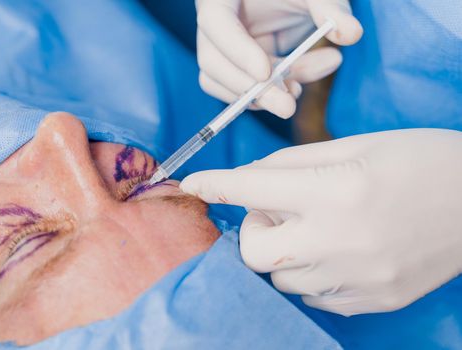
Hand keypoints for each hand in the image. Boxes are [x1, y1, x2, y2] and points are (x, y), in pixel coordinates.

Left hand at [181, 129, 461, 314]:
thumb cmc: (420, 160)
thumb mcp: (356, 145)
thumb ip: (294, 162)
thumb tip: (252, 178)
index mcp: (336, 191)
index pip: (253, 189)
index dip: (216, 184)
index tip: (194, 183)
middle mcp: (340, 241)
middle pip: (255, 252)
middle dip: (255, 227)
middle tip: (278, 207)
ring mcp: (356, 279)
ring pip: (282, 278)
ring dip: (284, 250)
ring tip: (313, 227)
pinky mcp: (372, 301)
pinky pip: (315, 296)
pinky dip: (311, 271)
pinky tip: (335, 249)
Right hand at [195, 0, 362, 118]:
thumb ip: (332, 8)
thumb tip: (352, 34)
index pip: (216, 25)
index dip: (237, 52)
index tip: (266, 74)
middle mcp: (216, 26)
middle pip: (213, 65)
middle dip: (251, 90)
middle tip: (288, 106)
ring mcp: (225, 50)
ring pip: (228, 85)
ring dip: (266, 95)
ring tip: (305, 86)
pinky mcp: (240, 68)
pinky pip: (249, 90)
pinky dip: (279, 91)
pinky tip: (313, 72)